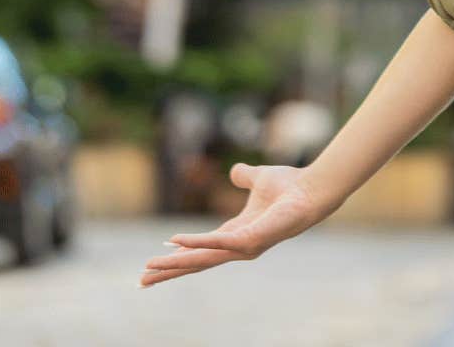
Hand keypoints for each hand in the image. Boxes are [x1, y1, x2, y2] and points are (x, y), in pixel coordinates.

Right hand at [139, 162, 332, 287]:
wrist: (312, 188)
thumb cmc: (290, 186)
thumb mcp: (257, 179)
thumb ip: (244, 178)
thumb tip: (235, 172)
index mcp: (235, 234)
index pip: (201, 252)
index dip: (178, 258)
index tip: (154, 265)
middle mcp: (237, 245)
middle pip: (197, 263)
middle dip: (168, 273)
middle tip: (141, 282)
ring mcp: (244, 246)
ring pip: (202, 259)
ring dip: (174, 264)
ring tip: (148, 271)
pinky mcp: (251, 239)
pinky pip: (217, 242)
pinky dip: (195, 242)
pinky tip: (173, 242)